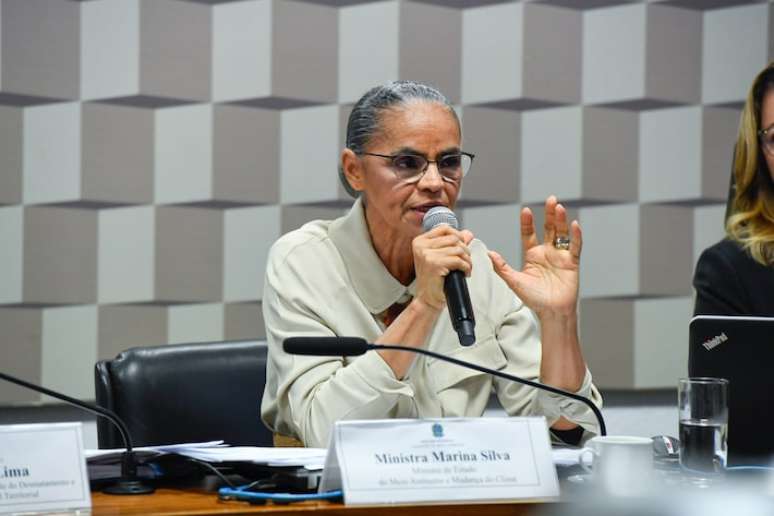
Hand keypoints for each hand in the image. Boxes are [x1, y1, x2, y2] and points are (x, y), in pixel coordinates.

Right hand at [412, 225, 473, 310]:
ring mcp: (427, 255)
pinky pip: (458, 260)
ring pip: (458, 249)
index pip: (444, 229)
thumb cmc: (433, 281)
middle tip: (465, 261)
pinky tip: (465, 274)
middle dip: (465, 250)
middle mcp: (421, 246)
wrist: (427, 300)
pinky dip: (466, 267)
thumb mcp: (440, 257)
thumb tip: (468, 233)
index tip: (462, 245)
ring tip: (465, 268)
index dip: (458, 235)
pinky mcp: (435, 264)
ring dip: (467, 260)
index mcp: (419, 242)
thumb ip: (453, 244)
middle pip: (454, 238)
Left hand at [488, 196, 580, 317]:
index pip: (529, 234)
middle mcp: (547, 253)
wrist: (552, 312)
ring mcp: (560, 256)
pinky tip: (574, 224)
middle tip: (550, 198)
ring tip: (558, 207)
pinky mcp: (572, 262)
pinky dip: (576, 235)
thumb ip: (502, 267)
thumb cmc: (534, 299)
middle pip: (549, 229)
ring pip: (562, 234)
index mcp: (533, 255)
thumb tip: (489, 254)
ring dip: (561, 220)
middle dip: (549, 214)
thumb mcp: (514, 281)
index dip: (528, 223)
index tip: (525, 210)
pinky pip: (575, 246)